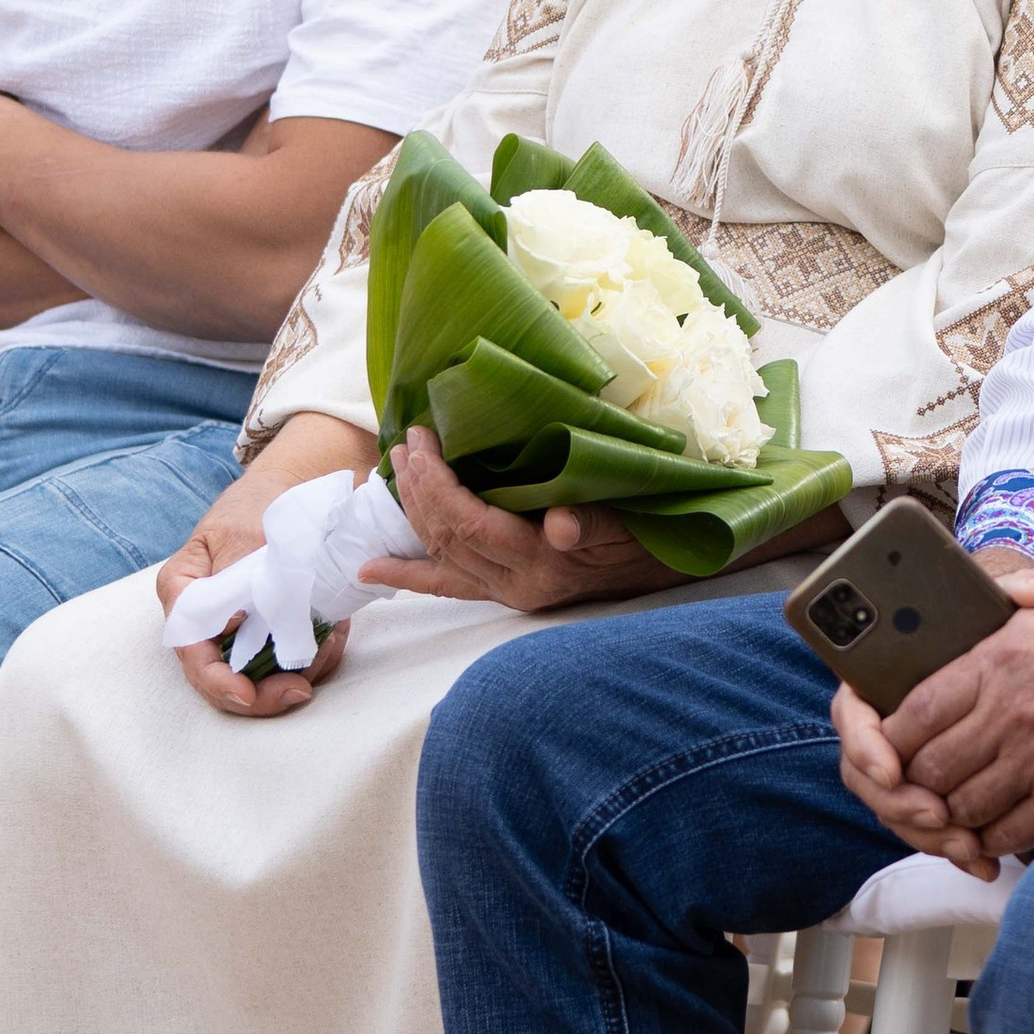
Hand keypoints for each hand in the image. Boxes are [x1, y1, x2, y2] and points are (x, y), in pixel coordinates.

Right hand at [164, 486, 350, 721]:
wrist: (294, 488)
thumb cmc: (258, 505)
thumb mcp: (242, 534)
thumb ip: (233, 580)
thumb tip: (233, 626)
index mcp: (183, 592)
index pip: (192, 653)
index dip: (218, 682)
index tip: (249, 693)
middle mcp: (206, 620)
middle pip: (223, 681)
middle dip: (262, 694)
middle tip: (300, 689)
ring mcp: (240, 629)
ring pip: (259, 679)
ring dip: (297, 674)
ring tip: (329, 642)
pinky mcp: (272, 631)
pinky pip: (290, 662)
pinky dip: (315, 658)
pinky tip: (335, 635)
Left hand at [361, 428, 660, 612]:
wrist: (664, 570)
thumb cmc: (647, 534)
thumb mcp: (628, 521)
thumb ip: (594, 523)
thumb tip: (560, 524)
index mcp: (542, 563)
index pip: (472, 523)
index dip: (439, 483)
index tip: (422, 441)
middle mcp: (517, 585)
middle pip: (448, 538)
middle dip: (419, 489)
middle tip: (404, 444)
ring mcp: (507, 592)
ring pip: (441, 556)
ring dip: (410, 515)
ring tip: (387, 475)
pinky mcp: (505, 593)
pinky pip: (449, 586)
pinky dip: (408, 576)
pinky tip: (370, 571)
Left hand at [834, 572, 1033, 871]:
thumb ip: (988, 652)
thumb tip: (942, 685)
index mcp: (998, 659)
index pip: (911, 714)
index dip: (888, 740)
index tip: (889, 746)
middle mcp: (1012, 712)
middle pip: (928, 770)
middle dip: (913, 785)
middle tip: (916, 787)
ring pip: (962, 810)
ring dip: (949, 817)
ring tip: (952, 811)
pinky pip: (1009, 836)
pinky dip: (990, 841)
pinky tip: (991, 831)